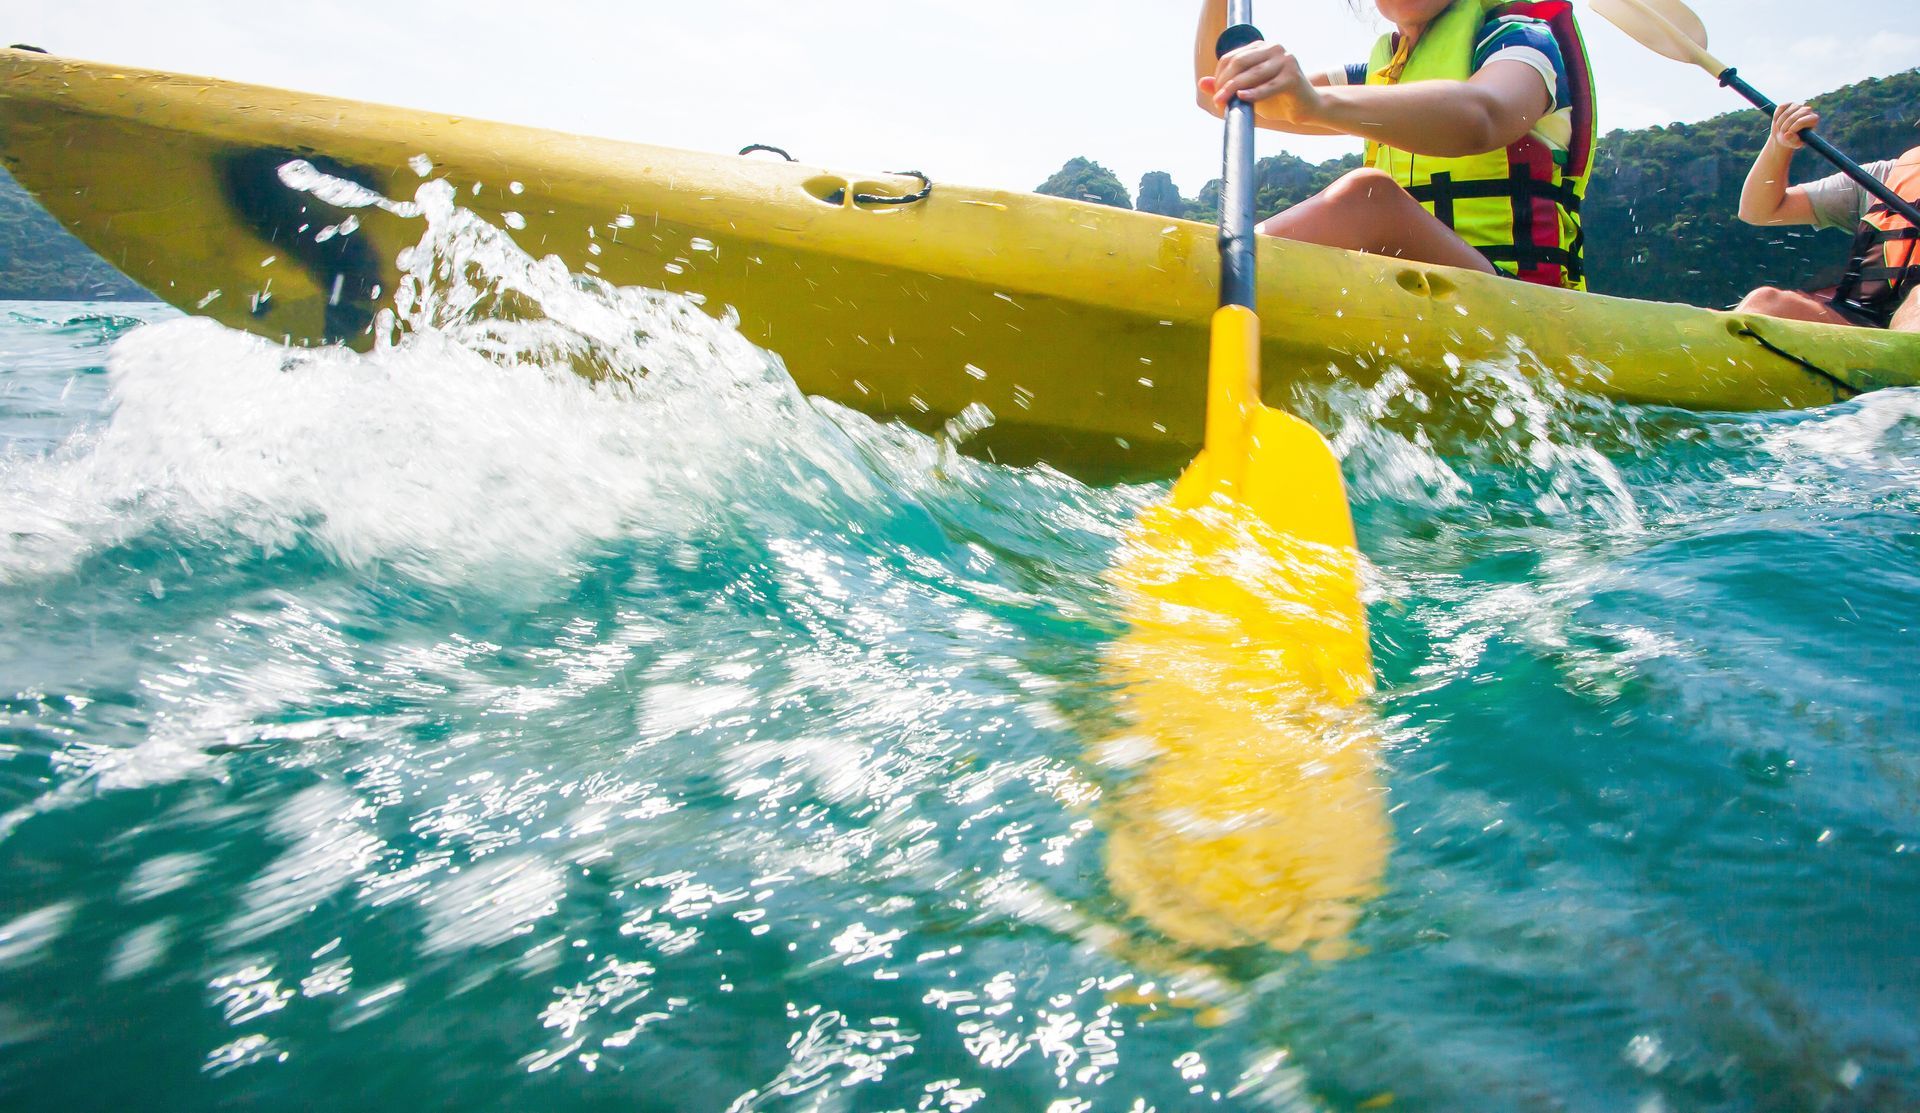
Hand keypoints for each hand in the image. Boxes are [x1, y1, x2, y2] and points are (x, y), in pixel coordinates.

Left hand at [1199, 40, 1322, 124]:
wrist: (1304, 107)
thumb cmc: (1275, 98)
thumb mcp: (1247, 91)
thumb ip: (1226, 85)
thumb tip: (1202, 83)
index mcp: (1262, 47)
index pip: (1232, 57)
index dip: (1219, 76)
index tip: (1215, 94)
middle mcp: (1274, 48)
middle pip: (1239, 62)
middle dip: (1224, 83)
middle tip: (1218, 101)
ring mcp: (1285, 60)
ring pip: (1251, 74)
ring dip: (1234, 89)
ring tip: (1224, 103)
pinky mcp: (1293, 76)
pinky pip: (1268, 86)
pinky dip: (1254, 93)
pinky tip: (1242, 98)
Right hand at [1770, 102, 1819, 149]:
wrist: (1784, 134)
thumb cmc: (1792, 140)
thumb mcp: (1793, 143)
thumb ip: (1792, 140)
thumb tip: (1787, 134)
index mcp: (1813, 119)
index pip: (1801, 121)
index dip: (1792, 128)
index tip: (1787, 135)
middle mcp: (1808, 110)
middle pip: (1793, 117)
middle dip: (1785, 127)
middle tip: (1782, 133)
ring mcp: (1799, 105)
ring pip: (1786, 112)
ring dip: (1780, 122)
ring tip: (1780, 128)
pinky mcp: (1789, 103)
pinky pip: (1781, 107)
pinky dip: (1777, 116)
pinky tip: (1778, 120)